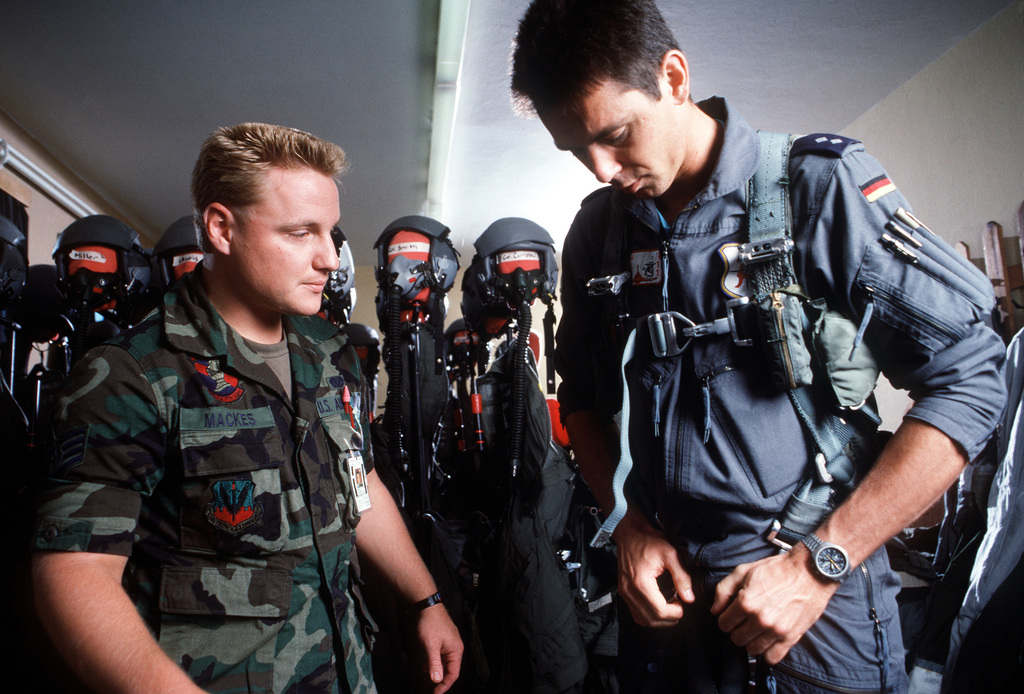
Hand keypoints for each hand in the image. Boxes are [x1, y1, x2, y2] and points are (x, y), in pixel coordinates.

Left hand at [414, 603, 462, 692]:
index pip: (453, 673)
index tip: (436, 693)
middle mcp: (454, 648)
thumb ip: (434, 663)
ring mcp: (448, 644)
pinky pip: (439, 656)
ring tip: (426, 681)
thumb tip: (437, 680)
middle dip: (440, 680)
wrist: (426, 604)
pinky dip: (432, 663)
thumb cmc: (430, 623)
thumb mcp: (430, 645)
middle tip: (430, 690)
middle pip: (449, 669)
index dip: (445, 685)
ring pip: (443, 663)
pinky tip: (424, 668)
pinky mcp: (441, 640)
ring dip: (435, 672)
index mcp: (456, 650)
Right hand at [614, 510, 694, 626]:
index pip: (659, 611)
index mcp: (641, 582)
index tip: (683, 606)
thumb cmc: (649, 540)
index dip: (675, 613)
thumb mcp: (671, 554)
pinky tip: (659, 607)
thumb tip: (689, 598)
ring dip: (658, 620)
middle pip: (650, 619)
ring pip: (641, 619)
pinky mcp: (623, 591)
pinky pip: (635, 612)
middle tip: (678, 609)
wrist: (630, 532)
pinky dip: (648, 615)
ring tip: (670, 609)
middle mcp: (630, 590)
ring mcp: (624, 592)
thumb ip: (682, 577)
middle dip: (668, 619)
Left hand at [710, 551, 837, 663]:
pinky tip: (768, 640)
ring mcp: (775, 630)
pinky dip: (768, 652)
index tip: (732, 615)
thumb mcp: (744, 571)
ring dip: (751, 641)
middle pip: (736, 639)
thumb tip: (715, 610)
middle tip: (745, 621)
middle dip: (737, 630)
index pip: (724, 624)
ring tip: (756, 630)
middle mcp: (759, 619)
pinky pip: (772, 658)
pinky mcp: (791, 637)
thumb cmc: (776, 569)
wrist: (808, 572)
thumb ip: (724, 590)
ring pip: (752, 650)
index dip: (726, 619)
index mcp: (746, 602)